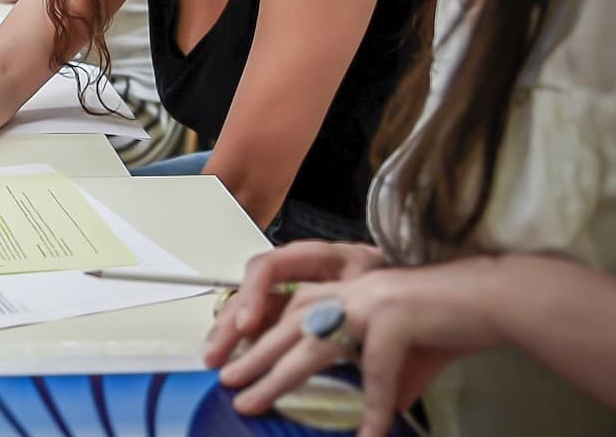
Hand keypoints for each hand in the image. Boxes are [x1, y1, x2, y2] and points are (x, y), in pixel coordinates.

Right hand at [205, 241, 385, 367]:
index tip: (248, 323)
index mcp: (311, 257)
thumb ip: (351, 302)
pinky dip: (240, 341)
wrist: (400, 287)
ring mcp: (285, 292)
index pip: (269, 266)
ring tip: (215, 358)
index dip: (253, 293)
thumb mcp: (371, 284)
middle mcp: (291, 273)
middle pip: (248, 290)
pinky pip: (256, 323)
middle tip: (219, 350)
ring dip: (227, 332)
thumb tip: (333, 331)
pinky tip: (230, 358)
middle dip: (230, 321)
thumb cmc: (385, 279)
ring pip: (247, 307)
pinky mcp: (285, 312)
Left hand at [218, 261, 501, 436]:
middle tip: (224, 381)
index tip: (231, 357)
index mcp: (347, 290)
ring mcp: (373, 302)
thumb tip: (371, 420)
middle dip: (253, 355)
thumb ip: (375, 381)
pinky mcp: (398, 318)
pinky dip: (374, 406)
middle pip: (289, 326)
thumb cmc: (448, 327)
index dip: (259, 332)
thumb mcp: (399, 354)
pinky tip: (369, 435)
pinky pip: (377, 372)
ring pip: (314, 345)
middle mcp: (352, 291)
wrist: (496, 300)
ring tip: (254, 403)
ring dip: (279, 378)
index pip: (289, 309)